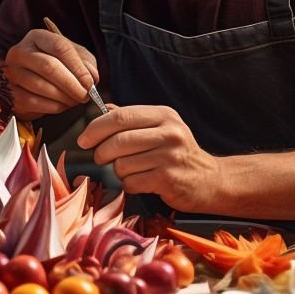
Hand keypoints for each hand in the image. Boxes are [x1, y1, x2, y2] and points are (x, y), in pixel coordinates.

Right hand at [2, 29, 98, 119]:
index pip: (59, 46)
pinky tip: (63, 105)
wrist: (32, 83)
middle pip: (49, 66)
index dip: (77, 66)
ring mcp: (12, 72)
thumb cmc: (56, 66)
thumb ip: (86, 63)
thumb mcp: (74, 58)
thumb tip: (91, 77)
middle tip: (85, 95)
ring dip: (64, 97)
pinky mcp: (10, 92)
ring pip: (41, 85)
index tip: (89, 82)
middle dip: (71, 84)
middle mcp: (20, 52)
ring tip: (76, 100)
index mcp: (37, 37)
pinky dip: (53, 106)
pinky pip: (33, 101)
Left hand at [77, 105, 220, 211]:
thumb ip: (134, 119)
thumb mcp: (163, 128)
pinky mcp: (167, 179)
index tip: (84, 139)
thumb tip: (105, 108)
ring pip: (121, 164)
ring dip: (119, 171)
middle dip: (101, 153)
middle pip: (117, 141)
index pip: (121, 117)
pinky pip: (131, 182)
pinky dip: (130, 185)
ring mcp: (169, 156)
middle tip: (102, 158)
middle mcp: (169, 132)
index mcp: (165, 115)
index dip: (96, 128)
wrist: (210, 180)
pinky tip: (143, 182)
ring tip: (134, 170)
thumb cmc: (180, 154)